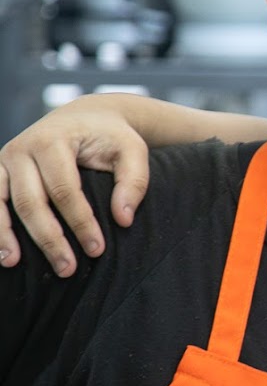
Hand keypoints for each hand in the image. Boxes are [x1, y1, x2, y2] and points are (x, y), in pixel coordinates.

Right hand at [0, 95, 152, 275]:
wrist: (84, 116)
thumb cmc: (111, 137)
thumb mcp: (133, 151)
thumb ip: (134, 182)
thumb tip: (123, 220)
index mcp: (54, 140)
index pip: (65, 190)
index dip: (81, 223)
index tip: (97, 250)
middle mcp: (22, 148)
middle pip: (31, 201)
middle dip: (49, 238)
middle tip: (68, 269)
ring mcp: (4, 160)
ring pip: (0, 203)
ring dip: (6, 236)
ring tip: (15, 265)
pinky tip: (2, 250)